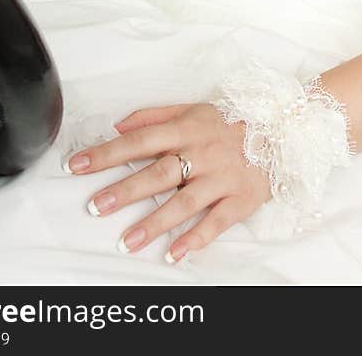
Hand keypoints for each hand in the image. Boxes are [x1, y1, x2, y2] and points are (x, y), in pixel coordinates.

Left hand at [64, 102, 271, 262]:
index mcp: (188, 128)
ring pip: (184, 202)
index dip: (108, 152)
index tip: (78, 165)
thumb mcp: (193, 109)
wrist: (283, 130)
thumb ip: (153, 116)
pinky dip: (195, 238)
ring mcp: (222, 177)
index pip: (140, 139)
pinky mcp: (241, 198)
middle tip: (97, 206)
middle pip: (159, 172)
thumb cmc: (230, 122)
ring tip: (127, 241)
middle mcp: (203, 152)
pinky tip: (174, 252)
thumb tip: (117, 125)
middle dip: (126, 190)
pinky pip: (216, 221)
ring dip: (154, 222)